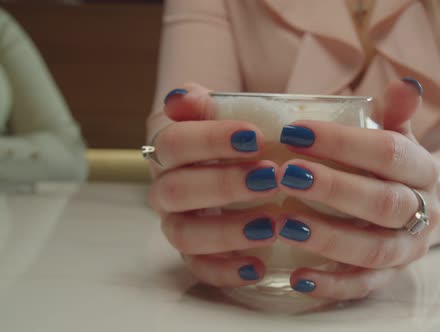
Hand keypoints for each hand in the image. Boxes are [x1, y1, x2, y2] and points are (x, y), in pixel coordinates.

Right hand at [147, 83, 279, 286]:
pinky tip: (258, 267)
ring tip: (271, 225)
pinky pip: (199, 269)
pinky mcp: (195, 254)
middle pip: (176, 190)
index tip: (255, 136)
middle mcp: (166, 188)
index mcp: (169, 148)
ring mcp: (178, 223)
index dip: (210, 140)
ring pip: (184, 234)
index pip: (174, 143)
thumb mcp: (227, 112)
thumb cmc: (237, 138)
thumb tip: (183, 99)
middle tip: (271, 178)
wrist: (241, 164)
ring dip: (227, 231)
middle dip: (224, 184)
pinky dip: (225, 271)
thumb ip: (204, 103)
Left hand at [275, 79, 439, 299]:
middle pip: (384, 203)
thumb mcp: (397, 135)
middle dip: (334, 189)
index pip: (389, 153)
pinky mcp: (390, 277)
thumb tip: (405, 84)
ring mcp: (408, 249)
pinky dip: (332, 285)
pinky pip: (364, 287)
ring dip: (329, 238)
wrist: (421, 205)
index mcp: (424, 170)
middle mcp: (423, 211)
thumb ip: (395, 113)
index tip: (295, 132)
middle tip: (287, 176)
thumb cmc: (392, 166)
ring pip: (374, 250)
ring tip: (284, 224)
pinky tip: (297, 276)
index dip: (344, 143)